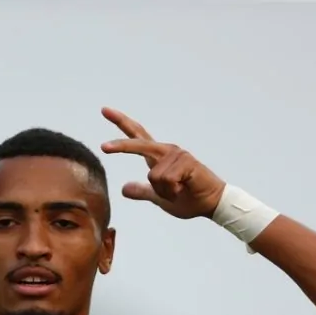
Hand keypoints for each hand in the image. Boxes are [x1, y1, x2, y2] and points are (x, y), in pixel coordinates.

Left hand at [100, 107, 225, 219]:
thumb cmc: (189, 199)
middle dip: (120, 146)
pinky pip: (165, 180)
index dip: (122, 123)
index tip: (105, 111)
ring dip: (164, 191)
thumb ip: (143, 192)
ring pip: (153, 176)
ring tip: (178, 191)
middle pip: (138, 143)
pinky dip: (172, 192)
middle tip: (103, 147)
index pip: (137, 136)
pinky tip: (184, 188)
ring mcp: (176, 154)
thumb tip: (123, 189)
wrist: (211, 204)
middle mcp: (166, 151)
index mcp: (158, 158)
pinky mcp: (186, 161)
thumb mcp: (160, 198)